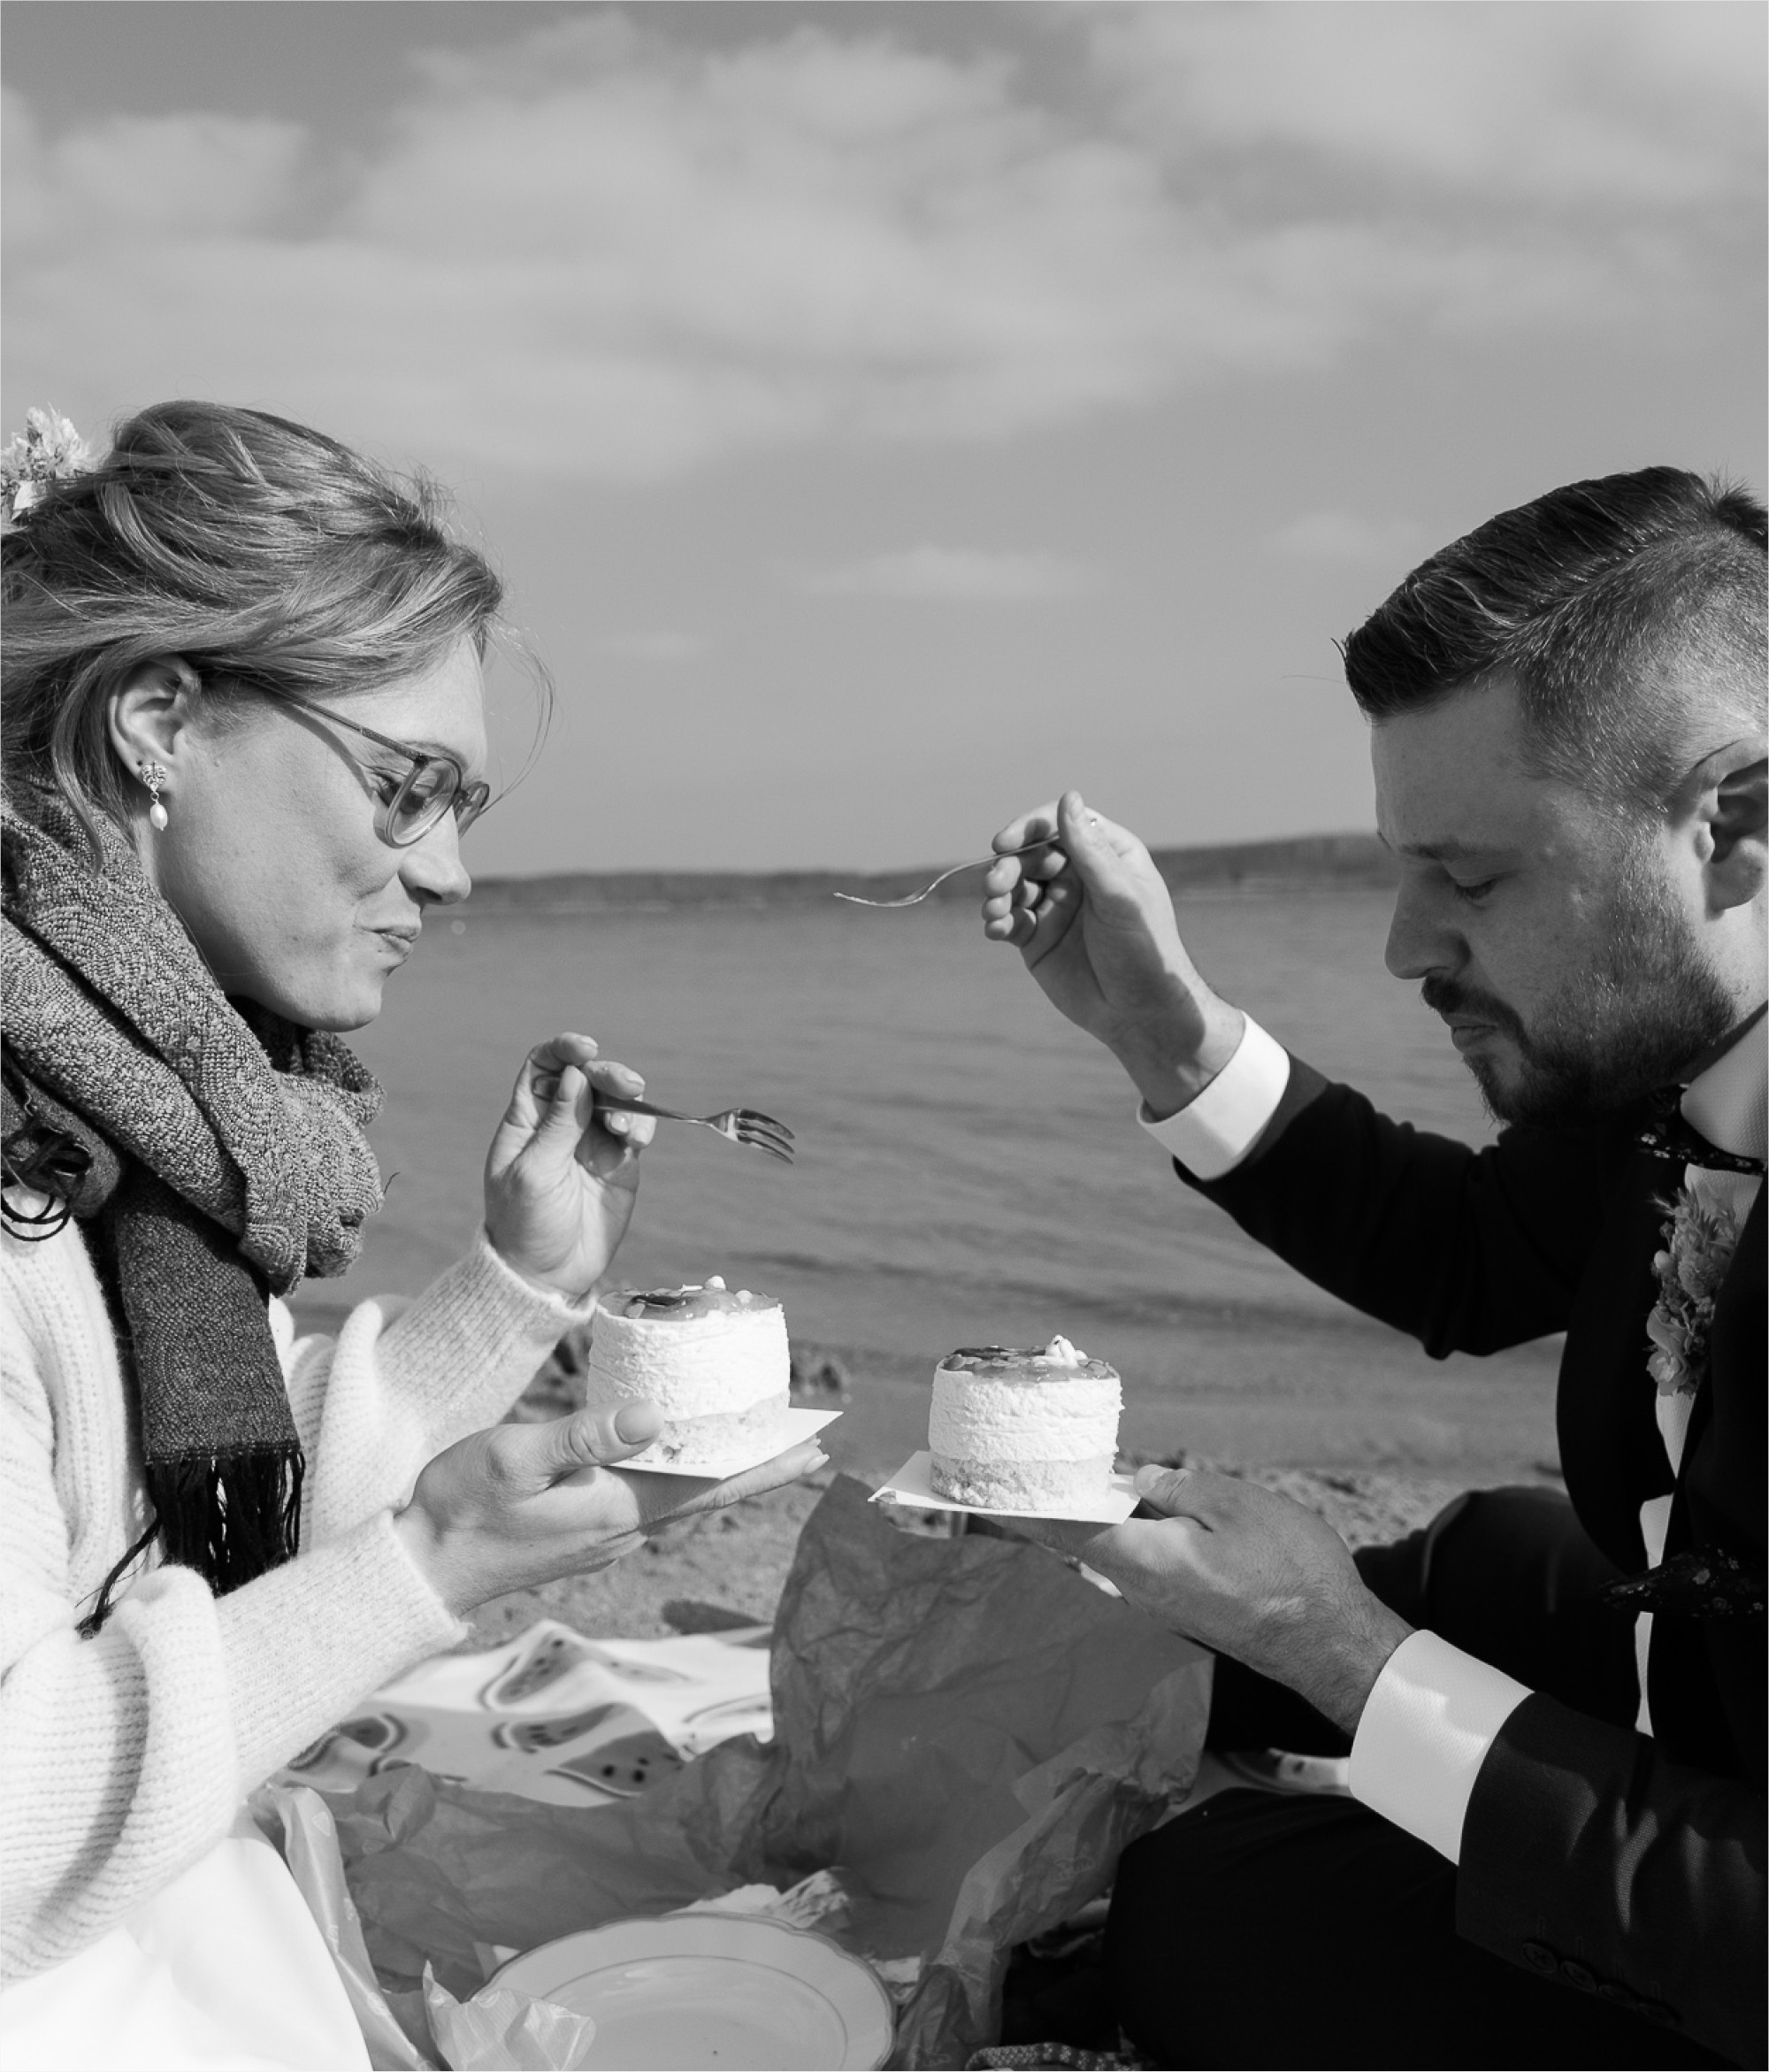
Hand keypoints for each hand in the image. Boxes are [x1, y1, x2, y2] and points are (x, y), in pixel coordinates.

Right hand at [394, 1399, 829, 1616]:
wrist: (421, 1567)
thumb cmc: (459, 1507)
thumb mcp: (514, 1458)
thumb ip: (585, 1437)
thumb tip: (655, 1418)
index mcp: (616, 1508)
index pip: (711, 1485)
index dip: (766, 1466)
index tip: (815, 1448)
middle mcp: (623, 1527)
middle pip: (707, 1489)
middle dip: (758, 1459)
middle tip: (808, 1432)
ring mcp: (606, 1534)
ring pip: (680, 1492)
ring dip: (718, 1461)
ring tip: (755, 1428)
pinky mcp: (588, 1531)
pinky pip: (650, 1495)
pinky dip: (679, 1469)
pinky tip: (680, 1446)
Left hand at [483, 1032, 658, 1300]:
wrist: (547, 1275)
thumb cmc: (525, 1224)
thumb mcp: (534, 1172)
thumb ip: (558, 1124)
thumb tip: (576, 1074)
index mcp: (527, 1119)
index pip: (544, 1066)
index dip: (564, 1049)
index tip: (585, 1050)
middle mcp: (560, 1123)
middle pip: (587, 1077)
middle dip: (607, 1073)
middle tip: (627, 1085)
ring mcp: (591, 1142)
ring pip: (616, 1099)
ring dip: (627, 1100)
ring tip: (624, 1126)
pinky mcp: (619, 1163)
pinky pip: (635, 1129)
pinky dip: (640, 1124)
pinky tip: (634, 1139)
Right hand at [979, 791, 1243, 1116]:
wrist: (1141, 1014)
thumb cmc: (1145, 951)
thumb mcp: (1120, 896)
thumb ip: (1089, 850)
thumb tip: (1068, 796)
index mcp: (1105, 855)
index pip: (1059, 825)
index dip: (1027, 829)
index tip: (1002, 844)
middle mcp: (1078, 876)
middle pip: (1030, 855)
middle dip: (1008, 867)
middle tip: (996, 886)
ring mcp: (1056, 907)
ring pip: (1014, 886)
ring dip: (997, 894)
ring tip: (994, 913)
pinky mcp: (1037, 939)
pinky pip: (1008, 920)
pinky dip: (997, 921)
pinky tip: (996, 930)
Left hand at [1018, 1467, 1412, 1735]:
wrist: (1330, 1643)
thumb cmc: (1289, 1573)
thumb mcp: (1234, 1506)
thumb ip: (1177, 1490)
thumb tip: (1139, 1484)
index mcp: (1141, 1559)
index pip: (1059, 1528)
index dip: (1012, 1507)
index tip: (969, 1494)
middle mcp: (1137, 1588)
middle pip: (1071, 1540)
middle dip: (1032, 1508)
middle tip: (992, 1477)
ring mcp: (1158, 1602)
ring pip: (1103, 1549)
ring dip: (1074, 1517)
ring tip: (1046, 1479)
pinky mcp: (1180, 1606)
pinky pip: (1132, 1560)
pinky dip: (1112, 1530)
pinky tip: (1116, 1504)